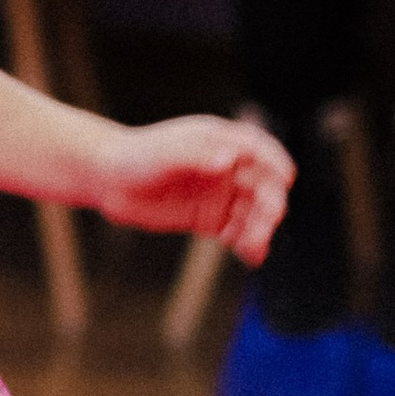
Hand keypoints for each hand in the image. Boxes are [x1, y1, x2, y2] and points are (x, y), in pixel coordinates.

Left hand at [87, 114, 294, 265]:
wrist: (109, 181)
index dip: (275, 161)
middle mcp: (226, 166)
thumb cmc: (136, 157)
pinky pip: (237, 232)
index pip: (257, 148)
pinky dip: (247, 242)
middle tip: (270, 219)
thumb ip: (198, 156)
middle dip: (269, 201)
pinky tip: (252, 254)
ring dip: (260, 226)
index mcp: (219, 141)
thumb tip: (229, 160)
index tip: (285, 178)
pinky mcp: (210, 219)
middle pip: (261, 183)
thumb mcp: (166, 153)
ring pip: (252, 211)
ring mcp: (220, 193)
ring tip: (256, 244)